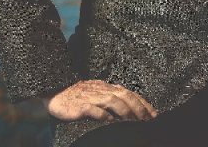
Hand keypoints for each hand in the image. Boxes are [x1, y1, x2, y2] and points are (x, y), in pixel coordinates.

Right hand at [41, 80, 157, 122]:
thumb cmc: (76, 97)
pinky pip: (93, 109)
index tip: (153, 113)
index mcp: (106, 87)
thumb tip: (129, 110)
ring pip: (112, 100)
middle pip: (124, 95)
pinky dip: (102, 114)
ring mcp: (90, 96)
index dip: (142, 102)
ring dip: (124, 110)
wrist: (54, 96)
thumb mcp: (96, 95)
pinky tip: (110, 121)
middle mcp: (101, 89)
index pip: (129, 93)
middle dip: (138, 107)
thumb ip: (111, 99)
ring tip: (133, 120)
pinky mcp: (79, 105)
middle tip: (147, 118)